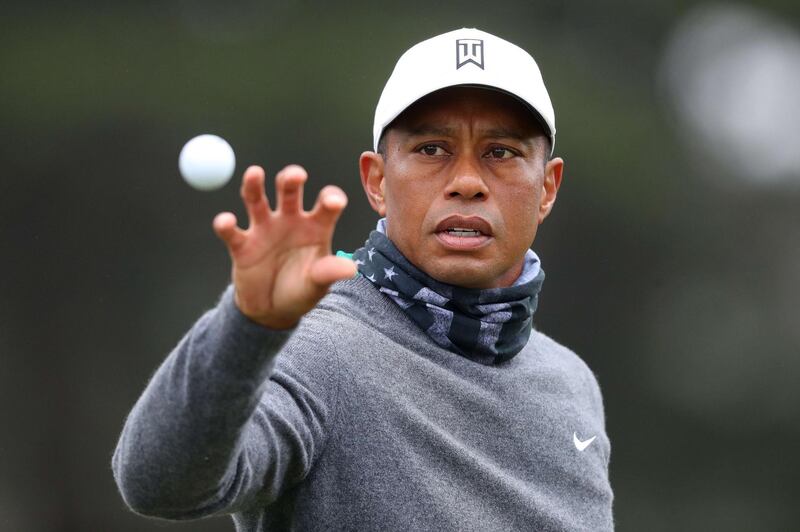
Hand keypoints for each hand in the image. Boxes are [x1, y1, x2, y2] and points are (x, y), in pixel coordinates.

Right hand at [213, 165, 355, 328]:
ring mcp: (264, 229)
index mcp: (316, 226)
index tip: (333, 202)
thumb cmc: (301, 290)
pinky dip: (225, 225)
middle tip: (296, 176)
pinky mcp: (242, 244)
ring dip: (254, 185)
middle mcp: (290, 220)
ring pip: (257, 200)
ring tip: (255, 173)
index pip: (326, 205)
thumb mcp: (318, 284)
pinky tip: (226, 221)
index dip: (330, 198)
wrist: (272, 310)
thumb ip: (329, 272)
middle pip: (290, 191)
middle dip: (291, 179)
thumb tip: (351, 268)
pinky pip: (232, 232)